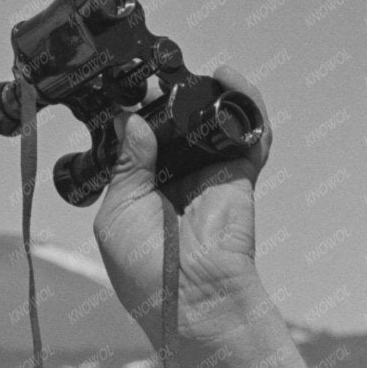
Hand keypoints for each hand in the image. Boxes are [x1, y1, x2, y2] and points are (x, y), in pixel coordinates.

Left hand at [92, 62, 274, 344]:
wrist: (192, 295)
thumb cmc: (147, 269)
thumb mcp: (118, 211)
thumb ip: (125, 164)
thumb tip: (133, 121)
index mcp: (139, 190)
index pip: (138, 141)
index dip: (134, 114)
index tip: (126, 89)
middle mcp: (174, 179)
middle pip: (175, 125)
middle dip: (170, 97)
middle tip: (157, 75)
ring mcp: (208, 174)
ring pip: (212, 122)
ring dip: (210, 92)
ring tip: (200, 71)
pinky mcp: (239, 174)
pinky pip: (248, 133)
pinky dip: (246, 103)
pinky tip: (231, 81)